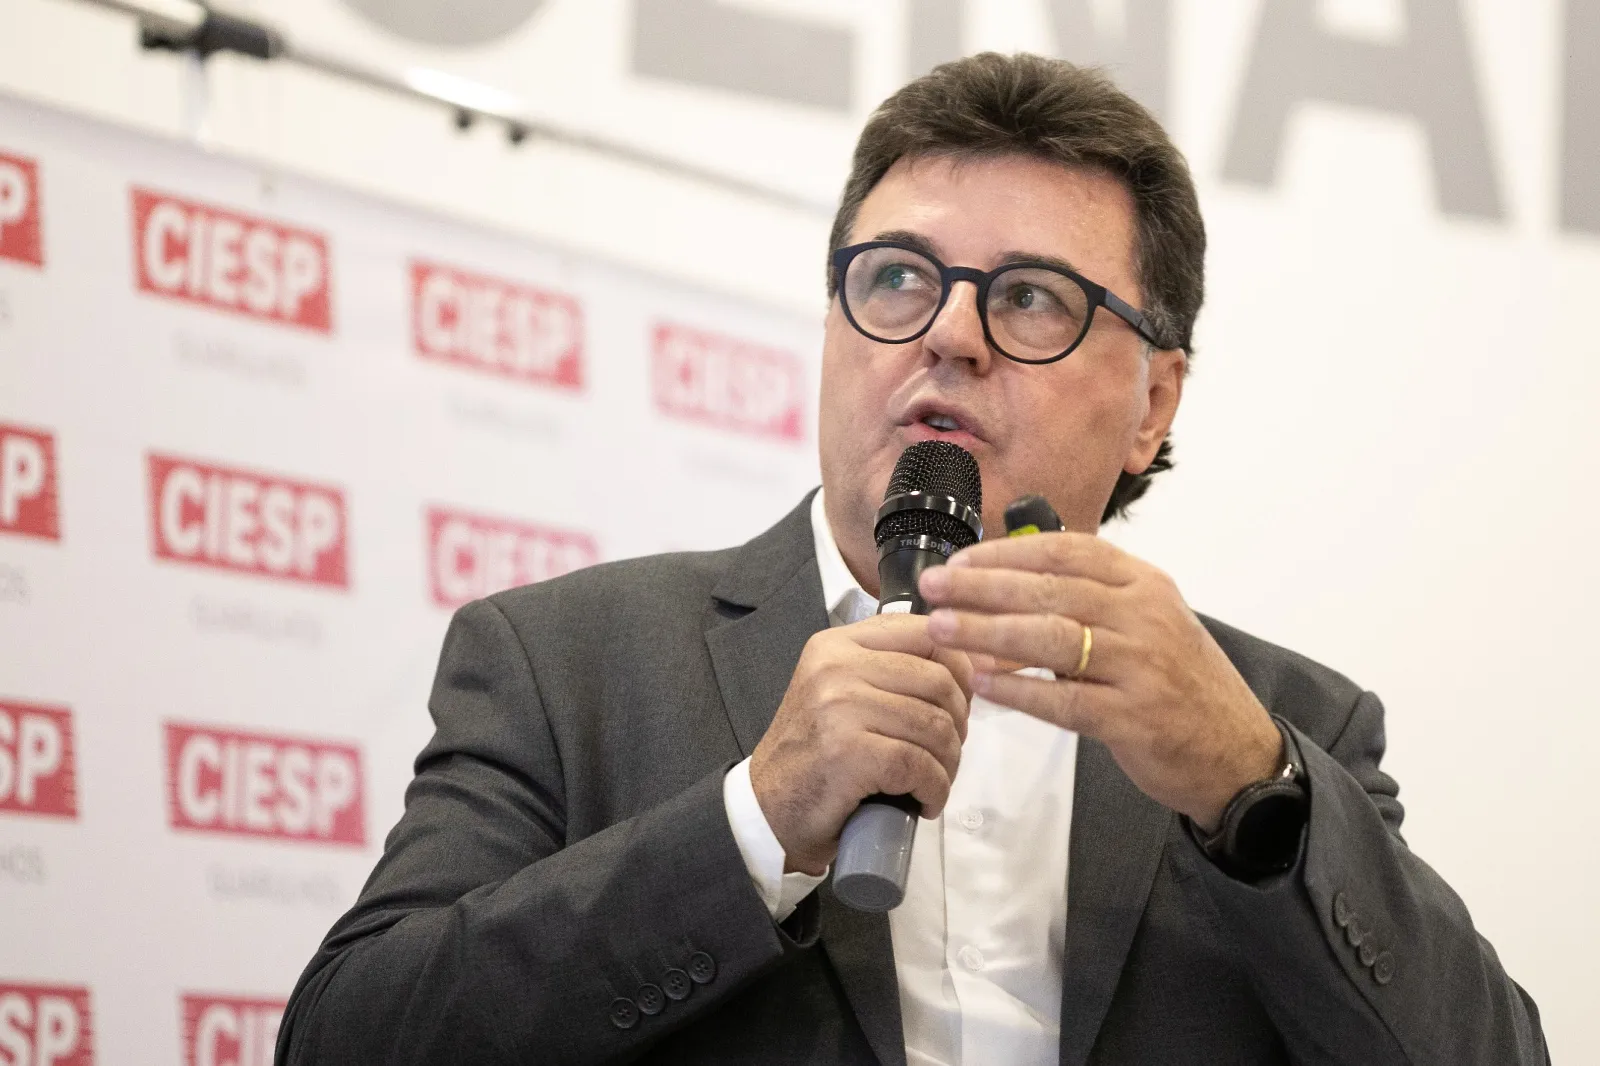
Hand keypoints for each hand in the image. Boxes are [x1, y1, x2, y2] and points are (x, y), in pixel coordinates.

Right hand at [749, 614, 973, 874]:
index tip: (960, 701)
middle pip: (939, 681)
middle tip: (947, 751)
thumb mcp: (840, 692)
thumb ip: (888, 670)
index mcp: (837, 645)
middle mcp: (836, 667)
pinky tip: (924, 802)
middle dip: (958, 723)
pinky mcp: (849, 753)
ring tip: (935, 780)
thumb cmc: (814, 755)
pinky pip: (920, 766)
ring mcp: (840, 707)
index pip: (923, 631)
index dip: (958, 667)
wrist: (767, 809)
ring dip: (949, 763)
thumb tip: (968, 667)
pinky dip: (934, 790)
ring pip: (934, 726)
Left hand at [918, 533, 1280, 832]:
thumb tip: (1001, 589)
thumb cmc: (1177, 683)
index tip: (960, 560)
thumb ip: (1084, 601)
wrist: (1236, 750)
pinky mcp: (1135, 717)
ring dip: (988, 632)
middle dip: (982, 587)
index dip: (1006, 553)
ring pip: (1052, 638)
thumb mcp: (1143, 623)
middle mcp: (1144, 616)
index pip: (1066, 551)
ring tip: (942, 629)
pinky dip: (1019, 690)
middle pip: (1050, 590)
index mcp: (1143, 584)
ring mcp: (1142, 666)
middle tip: (934, 588)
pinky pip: (1064, 700)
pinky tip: (982, 685)